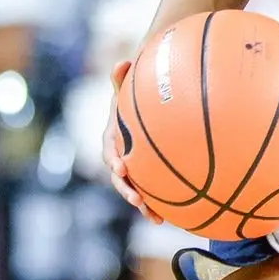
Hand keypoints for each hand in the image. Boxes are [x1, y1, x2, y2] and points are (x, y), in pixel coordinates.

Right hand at [102, 60, 161, 223]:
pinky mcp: (145, 176)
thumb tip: (122, 61)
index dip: (113, 159)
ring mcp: (132, 168)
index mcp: (112, 138)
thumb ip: (123, 79)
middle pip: (119, 177)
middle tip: (136, 198)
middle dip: (126, 189)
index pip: (109, 150)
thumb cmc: (135, 99)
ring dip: (142, 203)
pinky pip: (150, 192)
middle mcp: (119, 156)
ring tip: (154, 216)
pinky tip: (169, 218)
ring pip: (134, 189)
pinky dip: (156, 204)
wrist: (143, 113)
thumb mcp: (127, 90)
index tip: (120, 167)